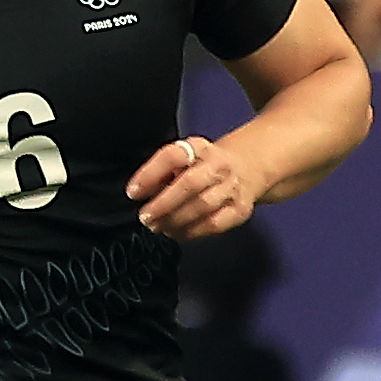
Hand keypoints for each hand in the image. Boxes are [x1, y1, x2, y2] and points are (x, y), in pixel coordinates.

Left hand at [129, 133, 265, 239]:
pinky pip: (213, 224)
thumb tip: (139, 193)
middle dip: (163, 204)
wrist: (247, 168)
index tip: (133, 192)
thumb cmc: (204, 166)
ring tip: (157, 226)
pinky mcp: (240, 209)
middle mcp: (218, 165)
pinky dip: (191, 232)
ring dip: (174, 220)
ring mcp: (232, 187)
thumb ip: (162, 172)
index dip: (150, 174)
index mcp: (199, 147)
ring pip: (202, 206)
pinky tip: (176, 233)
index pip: (173, 155)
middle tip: (145, 217)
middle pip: (190, 184)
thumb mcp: (183, 159)